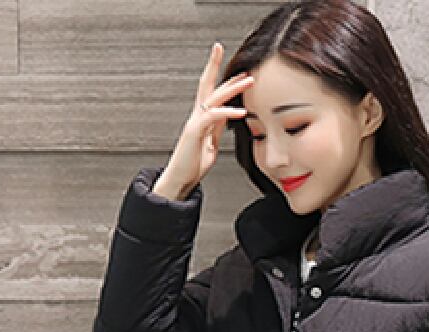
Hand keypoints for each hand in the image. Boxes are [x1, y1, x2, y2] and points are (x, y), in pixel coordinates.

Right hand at [164, 42, 253, 191]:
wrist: (180, 180)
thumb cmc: (193, 164)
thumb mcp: (212, 142)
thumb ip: (218, 128)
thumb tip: (228, 116)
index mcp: (202, 118)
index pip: (212, 91)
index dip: (224, 79)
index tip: (238, 70)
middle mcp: (197, 116)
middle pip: (208, 85)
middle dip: (217, 66)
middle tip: (231, 54)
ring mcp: (195, 123)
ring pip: (213, 97)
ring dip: (232, 87)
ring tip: (248, 81)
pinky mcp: (194, 132)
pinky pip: (212, 118)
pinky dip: (227, 113)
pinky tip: (240, 112)